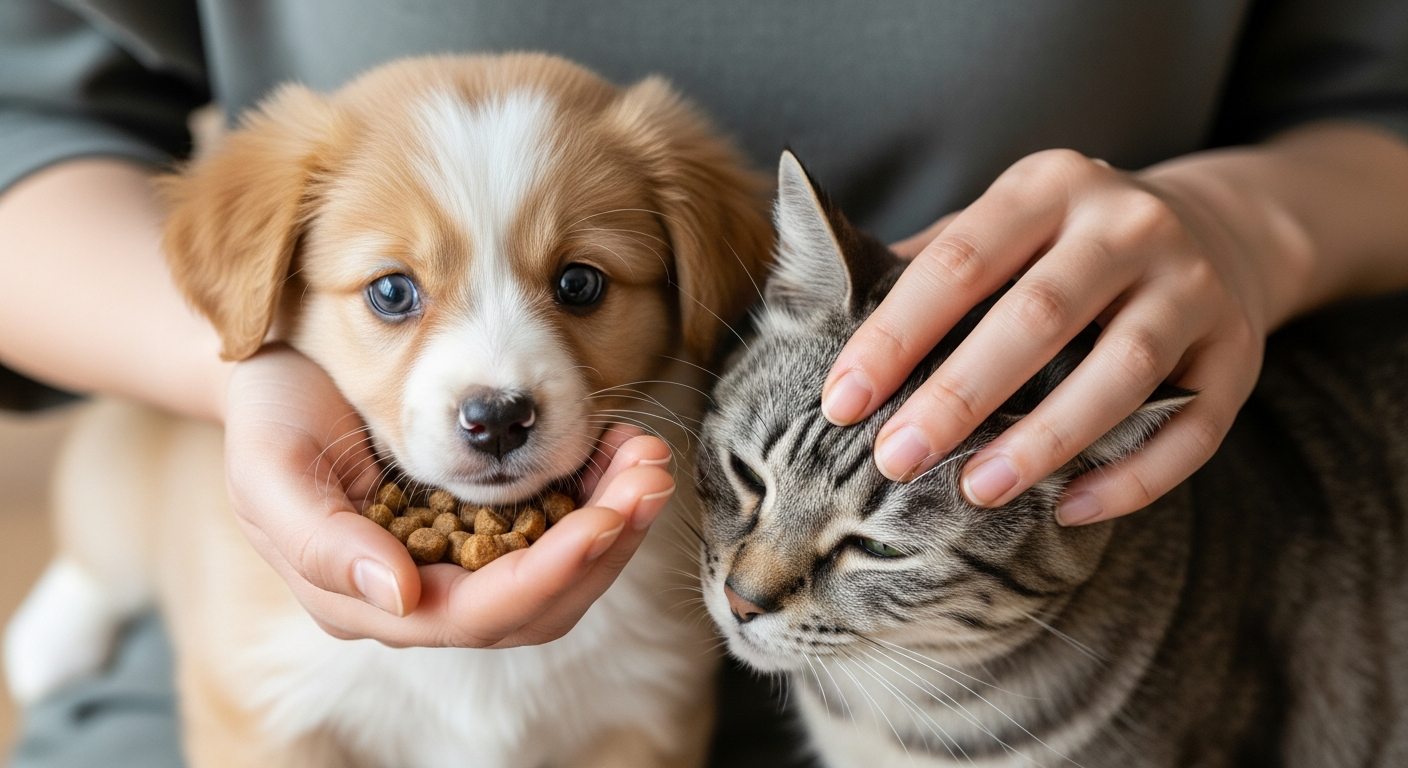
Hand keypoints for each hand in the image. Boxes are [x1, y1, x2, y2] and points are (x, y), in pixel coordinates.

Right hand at [223, 344, 673, 646]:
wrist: (281, 368)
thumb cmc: (268, 416)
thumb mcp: (267, 471)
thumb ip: (321, 544)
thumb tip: (401, 595)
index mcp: (369, 598)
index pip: (476, 614)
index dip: (546, 575)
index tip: (603, 521)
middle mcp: (425, 593)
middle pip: (537, 604)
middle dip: (604, 546)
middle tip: (652, 477)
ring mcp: (462, 558)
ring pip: (561, 575)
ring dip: (615, 522)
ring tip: (650, 460)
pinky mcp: (490, 519)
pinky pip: (559, 528)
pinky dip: (600, 495)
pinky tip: (623, 449)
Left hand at [822, 149, 1281, 524]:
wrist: (1221, 226)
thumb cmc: (1068, 244)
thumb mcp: (1005, 224)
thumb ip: (932, 265)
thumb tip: (824, 320)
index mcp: (1049, 187)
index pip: (958, 263)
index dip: (895, 337)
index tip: (842, 401)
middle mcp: (1127, 225)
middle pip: (1037, 317)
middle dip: (958, 396)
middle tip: (894, 458)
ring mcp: (1193, 285)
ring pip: (1121, 372)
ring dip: (1043, 440)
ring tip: (978, 490)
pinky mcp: (1239, 352)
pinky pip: (1192, 428)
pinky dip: (1131, 476)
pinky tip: (1068, 507)